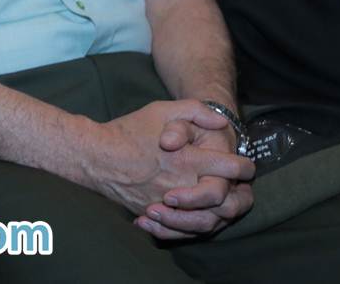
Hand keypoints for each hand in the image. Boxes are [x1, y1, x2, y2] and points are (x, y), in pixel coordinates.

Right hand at [90, 101, 253, 239]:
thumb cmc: (129, 130)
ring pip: (206, 221)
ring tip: (220, 203)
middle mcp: (181, 185)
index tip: (246, 165)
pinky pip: (181, 229)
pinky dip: (194, 225)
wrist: (94, 156)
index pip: (231, 169)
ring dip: (219, 213)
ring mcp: (167, 204)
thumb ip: (195, 111)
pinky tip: (195, 214)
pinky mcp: (154, 214)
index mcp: (187, 159)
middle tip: (237, 187)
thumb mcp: (162, 110)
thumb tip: (222, 122)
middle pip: (225, 202)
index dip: (245, 167)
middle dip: (238, 195)